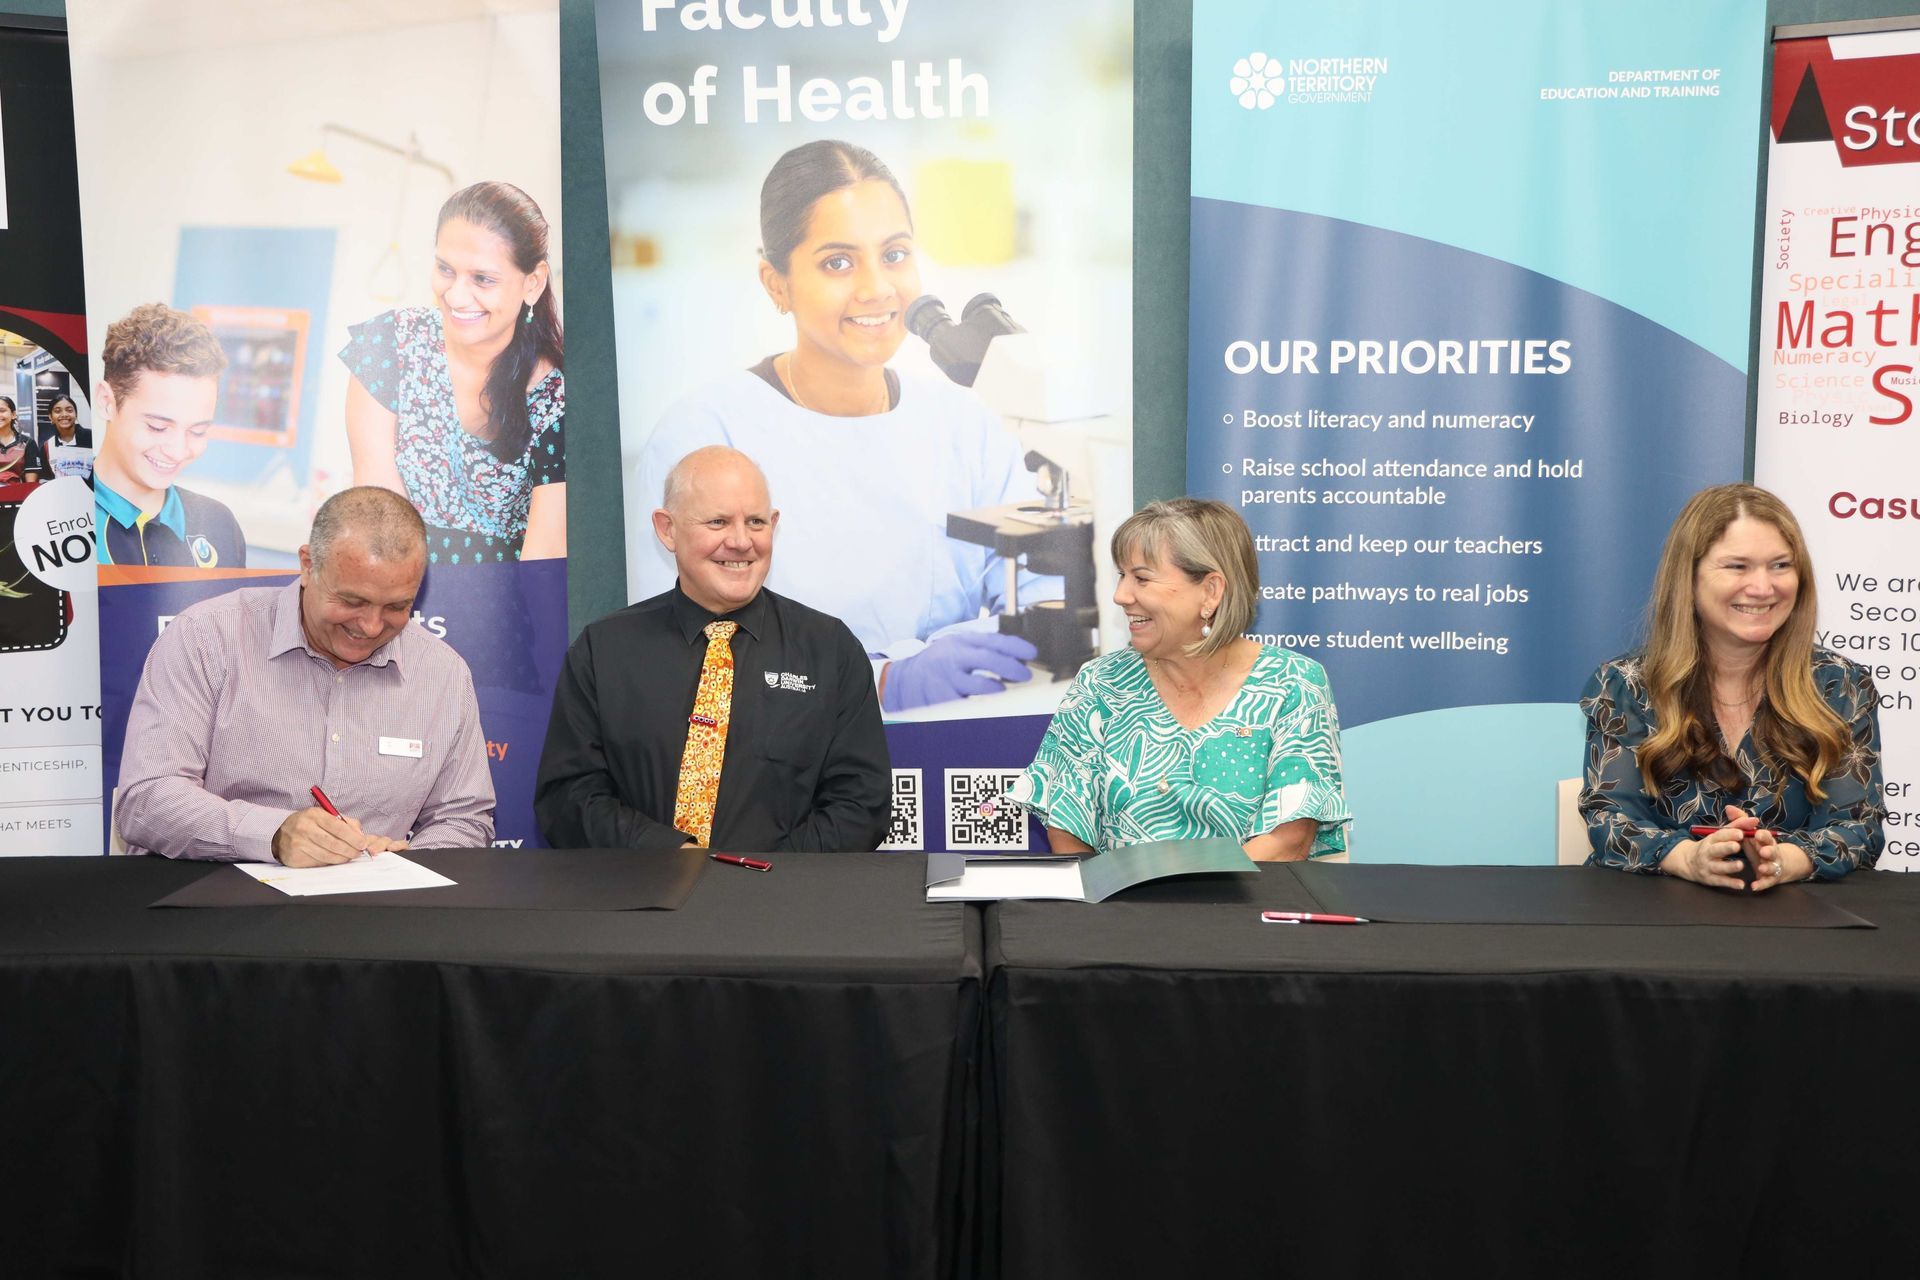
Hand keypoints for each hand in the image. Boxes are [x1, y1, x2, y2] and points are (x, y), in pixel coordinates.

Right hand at [272, 806, 407, 866]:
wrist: (282, 835)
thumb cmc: (309, 824)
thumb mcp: (325, 816)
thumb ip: (345, 823)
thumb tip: (361, 835)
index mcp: (314, 815)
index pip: (338, 827)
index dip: (353, 837)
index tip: (363, 843)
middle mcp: (304, 828)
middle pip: (334, 843)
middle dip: (350, 850)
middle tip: (359, 853)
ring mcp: (297, 843)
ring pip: (327, 855)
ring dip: (342, 858)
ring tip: (349, 857)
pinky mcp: (294, 857)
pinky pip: (318, 863)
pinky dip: (330, 863)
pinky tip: (335, 860)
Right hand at [881, 633, 1036, 710]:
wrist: (904, 678)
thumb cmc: (941, 663)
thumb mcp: (959, 647)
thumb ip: (984, 649)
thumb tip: (1020, 656)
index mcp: (962, 642)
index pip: (993, 640)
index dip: (1015, 646)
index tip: (1032, 653)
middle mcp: (953, 657)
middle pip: (987, 659)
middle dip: (1010, 667)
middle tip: (1025, 675)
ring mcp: (945, 678)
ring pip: (975, 685)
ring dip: (992, 688)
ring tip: (1001, 691)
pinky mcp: (937, 698)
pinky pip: (960, 705)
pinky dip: (975, 708)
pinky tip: (983, 708)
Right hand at [1659, 823, 1752, 890]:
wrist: (1687, 862)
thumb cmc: (1711, 846)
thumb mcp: (1720, 835)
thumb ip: (1738, 826)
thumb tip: (1755, 820)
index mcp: (1711, 840)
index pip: (1719, 835)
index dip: (1729, 834)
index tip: (1740, 833)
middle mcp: (1707, 852)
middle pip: (1716, 850)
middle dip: (1726, 848)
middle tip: (1737, 846)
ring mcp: (1707, 866)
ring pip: (1718, 867)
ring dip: (1729, 866)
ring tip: (1741, 865)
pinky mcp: (1710, 879)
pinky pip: (1721, 881)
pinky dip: (1730, 883)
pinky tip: (1741, 885)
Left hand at [1725, 804, 1811, 892]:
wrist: (1775, 864)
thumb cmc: (1758, 846)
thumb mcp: (1749, 834)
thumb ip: (1740, 821)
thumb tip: (1728, 808)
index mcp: (1766, 842)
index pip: (1766, 837)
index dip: (1763, 836)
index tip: (1758, 833)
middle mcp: (1771, 853)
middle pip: (1772, 851)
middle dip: (1769, 851)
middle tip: (1763, 851)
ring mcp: (1772, 866)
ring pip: (1772, 867)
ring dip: (1767, 867)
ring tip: (1761, 868)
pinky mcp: (1769, 879)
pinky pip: (1766, 882)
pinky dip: (1761, 884)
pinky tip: (1754, 886)